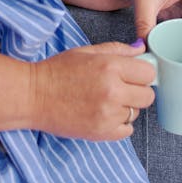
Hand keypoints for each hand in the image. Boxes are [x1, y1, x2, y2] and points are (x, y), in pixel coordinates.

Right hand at [30, 42, 155, 140]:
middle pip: (148, 96)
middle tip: (120, 88)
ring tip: (104, 101)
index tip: (133, 74)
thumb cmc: (57, 71)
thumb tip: (141, 49)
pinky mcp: (102, 133)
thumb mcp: (86, 52)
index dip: (141, 73)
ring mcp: (108, 115)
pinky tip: (103, 114)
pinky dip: (119, 124)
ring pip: (136, 113)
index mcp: (110, 67)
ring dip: (126, 107)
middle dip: (137, 91)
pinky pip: (127, 130)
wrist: (32, 96)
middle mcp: (113, 91)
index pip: (149, 73)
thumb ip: (117, 49)